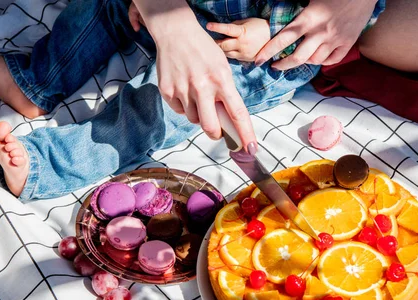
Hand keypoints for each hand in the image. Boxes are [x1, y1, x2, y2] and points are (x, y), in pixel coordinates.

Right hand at [131, 1, 256, 149]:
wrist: (176, 32)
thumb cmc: (204, 51)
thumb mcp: (222, 68)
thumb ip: (226, 94)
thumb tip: (228, 122)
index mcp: (221, 80)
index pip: (237, 113)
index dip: (245, 133)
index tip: (250, 149)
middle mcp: (202, 86)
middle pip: (210, 127)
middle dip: (215, 134)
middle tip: (217, 130)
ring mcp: (183, 89)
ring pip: (194, 119)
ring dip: (199, 114)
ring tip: (197, 94)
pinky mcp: (167, 90)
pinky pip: (179, 111)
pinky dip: (184, 106)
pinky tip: (184, 89)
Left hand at [207, 18, 270, 61]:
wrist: (274, 38)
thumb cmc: (260, 26)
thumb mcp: (247, 22)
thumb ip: (235, 26)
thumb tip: (224, 29)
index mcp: (242, 33)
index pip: (227, 29)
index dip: (217, 27)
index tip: (208, 25)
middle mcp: (242, 45)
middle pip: (223, 45)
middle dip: (216, 42)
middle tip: (210, 40)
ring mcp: (244, 54)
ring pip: (227, 54)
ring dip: (221, 49)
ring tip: (217, 46)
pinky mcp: (246, 59)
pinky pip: (233, 58)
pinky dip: (229, 54)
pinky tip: (227, 50)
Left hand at [255, 0, 376, 68]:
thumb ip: (295, 6)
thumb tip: (276, 8)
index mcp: (309, 18)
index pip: (284, 38)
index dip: (268, 51)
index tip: (259, 60)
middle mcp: (321, 32)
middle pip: (297, 57)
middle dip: (283, 65)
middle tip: (275, 66)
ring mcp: (335, 40)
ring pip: (314, 61)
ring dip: (303, 62)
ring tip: (297, 58)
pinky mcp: (348, 43)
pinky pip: (331, 60)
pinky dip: (322, 61)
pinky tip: (318, 56)